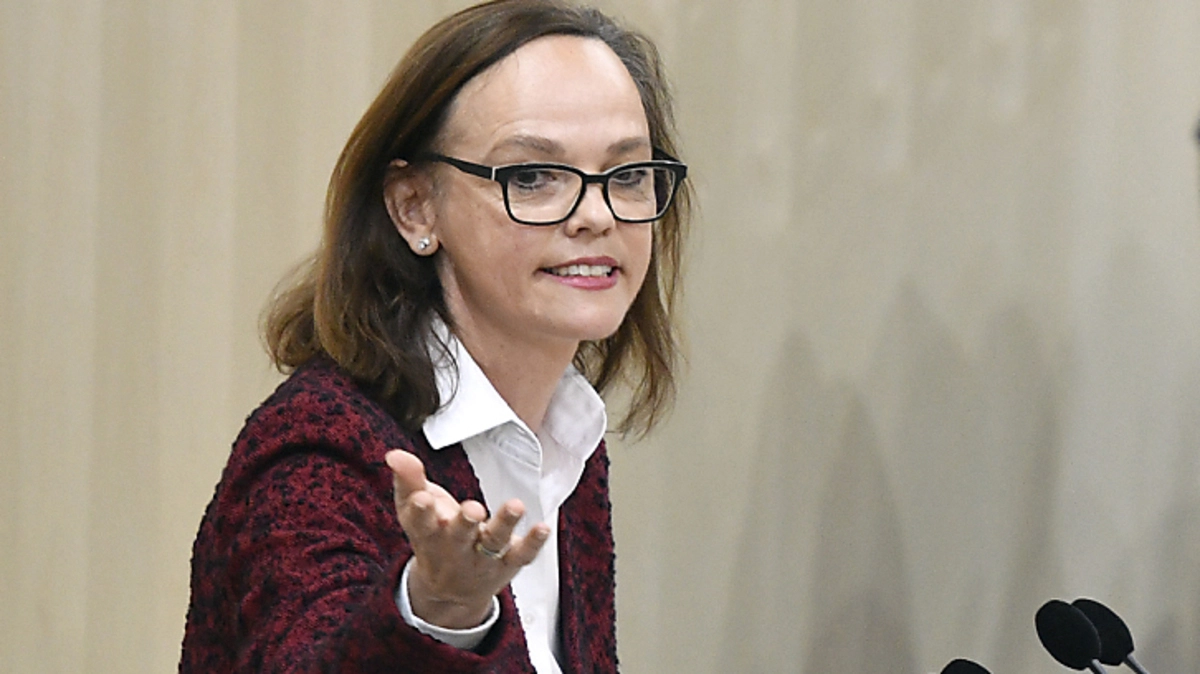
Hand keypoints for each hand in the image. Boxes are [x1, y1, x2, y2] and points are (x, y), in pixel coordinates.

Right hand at [385, 449, 550, 628]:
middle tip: (473, 509)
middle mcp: (456, 548)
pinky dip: (533, 543)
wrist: (450, 590)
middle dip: (466, 522)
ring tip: (516, 506)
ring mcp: (483, 558)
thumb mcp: (414, 510)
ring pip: (494, 542)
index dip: (422, 511)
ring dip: (505, 524)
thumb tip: (395, 454)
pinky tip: (543, 527)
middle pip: (460, 535)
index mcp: (429, 533)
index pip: (421, 523)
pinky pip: (522, 555)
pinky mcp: (507, 563)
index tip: (423, 498)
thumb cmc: (433, 537)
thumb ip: (408, 480)